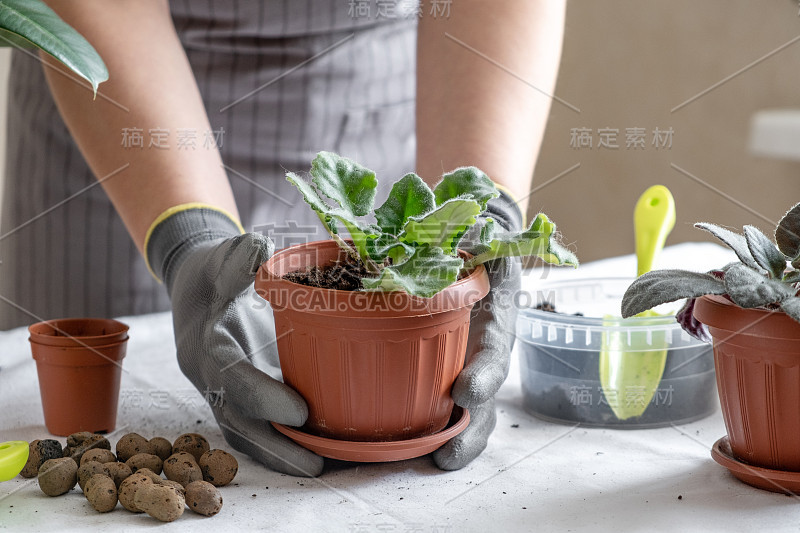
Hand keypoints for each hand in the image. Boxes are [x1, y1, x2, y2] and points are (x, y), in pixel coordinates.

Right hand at [146, 206, 322, 476]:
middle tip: (316, 463)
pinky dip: (281, 446)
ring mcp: (224, 391)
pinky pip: (257, 428)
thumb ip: (238, 254)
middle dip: (274, 446)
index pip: (229, 378)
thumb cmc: (215, 269)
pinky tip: (318, 457)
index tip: (299, 411)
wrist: (198, 285)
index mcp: (203, 346)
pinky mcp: (241, 396)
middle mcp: (210, 378)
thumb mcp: (221, 255)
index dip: (262, 396)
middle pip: (237, 421)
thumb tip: (261, 250)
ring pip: (246, 434)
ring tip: (321, 470)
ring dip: (280, 457)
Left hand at [433, 192, 521, 469]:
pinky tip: (402, 443)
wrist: (479, 243)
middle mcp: (484, 348)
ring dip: (452, 440)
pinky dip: (427, 425)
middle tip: (448, 453)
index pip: (494, 350)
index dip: (483, 375)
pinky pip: (438, 399)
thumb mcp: (477, 231)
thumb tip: (431, 225)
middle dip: (471, 431)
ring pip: (468, 412)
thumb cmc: (477, 238)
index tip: (465, 392)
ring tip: (432, 463)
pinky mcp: (445, 366)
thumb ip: (465, 234)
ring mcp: (468, 362)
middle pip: (485, 400)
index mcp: (495, 317)